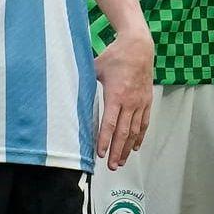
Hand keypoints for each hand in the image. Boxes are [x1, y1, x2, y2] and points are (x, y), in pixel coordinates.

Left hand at [94, 29, 153, 169]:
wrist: (139, 47)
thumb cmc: (116, 56)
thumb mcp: (96, 66)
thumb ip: (83, 79)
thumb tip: (67, 85)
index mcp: (115, 95)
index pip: (109, 123)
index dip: (104, 140)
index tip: (100, 153)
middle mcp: (129, 102)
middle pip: (123, 133)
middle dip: (116, 151)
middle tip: (111, 166)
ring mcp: (140, 103)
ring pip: (134, 131)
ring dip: (127, 148)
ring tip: (121, 161)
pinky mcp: (146, 101)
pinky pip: (144, 123)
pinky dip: (140, 137)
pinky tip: (135, 147)